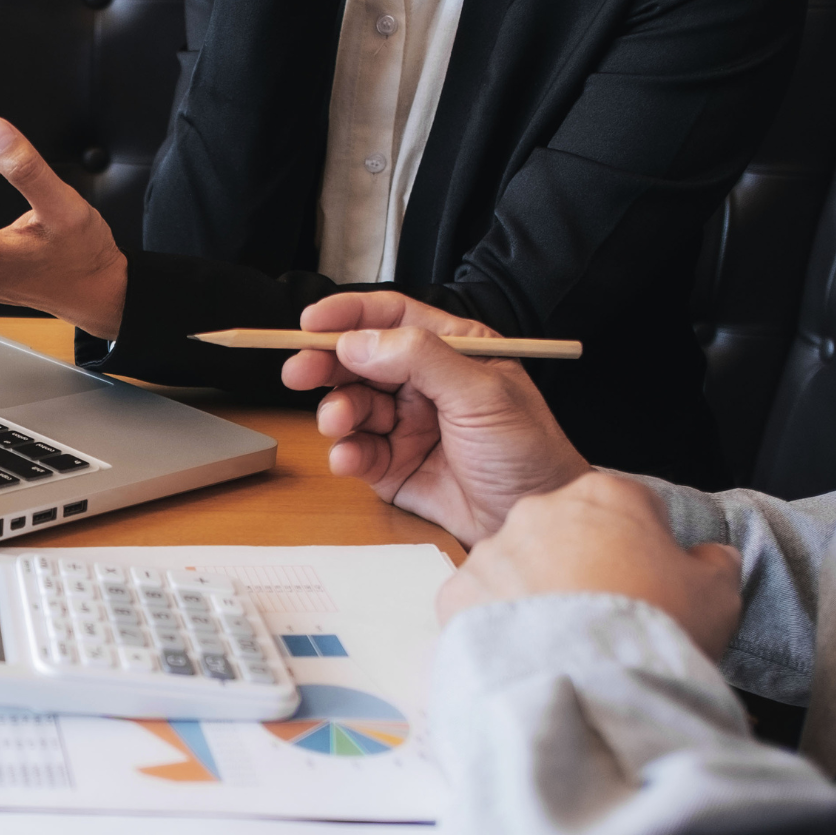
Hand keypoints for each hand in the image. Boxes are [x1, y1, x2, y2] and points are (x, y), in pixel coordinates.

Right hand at [280, 291, 588, 544]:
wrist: (535, 519)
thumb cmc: (529, 452)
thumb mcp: (481, 394)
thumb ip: (420, 359)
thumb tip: (360, 341)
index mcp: (451, 350)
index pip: (391, 317)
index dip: (348, 315)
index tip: (310, 321)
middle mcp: (424, 383)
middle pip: (359, 360)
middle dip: (326, 364)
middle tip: (299, 373)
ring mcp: (407, 424)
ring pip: (351, 405)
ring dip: (336, 411)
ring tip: (337, 424)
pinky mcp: (394, 465)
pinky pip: (355, 450)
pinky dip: (344, 452)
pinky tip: (348, 458)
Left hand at [438, 472, 742, 659]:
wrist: (590, 682)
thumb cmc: (656, 629)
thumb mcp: (716, 591)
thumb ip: (712, 562)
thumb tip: (709, 557)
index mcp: (605, 494)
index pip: (628, 505)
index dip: (642, 544)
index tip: (647, 579)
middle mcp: (540, 509)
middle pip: (564, 532)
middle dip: (581, 565)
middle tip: (604, 614)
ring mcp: (493, 550)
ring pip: (518, 567)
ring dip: (537, 595)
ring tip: (566, 642)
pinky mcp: (459, 593)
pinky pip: (480, 604)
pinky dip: (498, 625)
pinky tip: (525, 653)